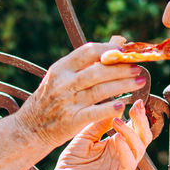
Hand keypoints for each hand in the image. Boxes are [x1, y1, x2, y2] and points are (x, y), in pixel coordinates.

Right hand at [16, 40, 146, 147]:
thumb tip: (117, 41)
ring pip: (100, 90)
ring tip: (139, 82)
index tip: (125, 52)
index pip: (88, 51)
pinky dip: (110, 108)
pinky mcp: (71, 120)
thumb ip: (88, 61)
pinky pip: (95, 112)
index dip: (109, 50)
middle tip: (138, 68)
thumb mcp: (62, 76)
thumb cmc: (50, 99)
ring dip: (123, 85)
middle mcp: (63, 83)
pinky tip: (123, 105)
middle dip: (121, 69)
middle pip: (98, 71)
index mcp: (60, 68)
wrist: (29, 129)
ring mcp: (67, 102)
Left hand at [46, 99, 152, 169]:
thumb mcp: (87, 135)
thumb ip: (101, 123)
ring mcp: (123, 167)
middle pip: (144, 138)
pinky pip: (129, 163)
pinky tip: (117, 138)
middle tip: (136, 107)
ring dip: (130, 133)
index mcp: (119, 145)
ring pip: (139, 149)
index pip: (136, 129)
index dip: (139, 116)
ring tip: (117, 121)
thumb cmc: (73, 158)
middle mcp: (124, 155)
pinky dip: (125, 150)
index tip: (137, 101)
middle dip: (141, 122)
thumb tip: (117, 107)